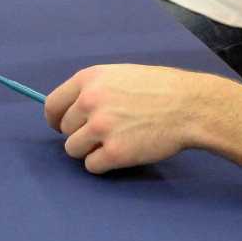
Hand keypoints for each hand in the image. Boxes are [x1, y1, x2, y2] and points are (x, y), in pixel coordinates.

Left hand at [47, 64, 209, 173]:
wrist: (189, 106)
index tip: (60, 126)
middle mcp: (89, 102)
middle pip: (64, 129)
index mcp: (89, 79)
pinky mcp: (115, 153)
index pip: (52, 105)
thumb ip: (93, 89)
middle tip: (105, 132)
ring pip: (74, 149)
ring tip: (114, 141)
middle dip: (80, 133)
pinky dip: (104, 163)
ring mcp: (101, 128)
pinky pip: (92, 166)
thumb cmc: (159, 89)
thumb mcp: (120, 75)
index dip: (55, 119)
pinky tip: (122, 152)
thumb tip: (70, 110)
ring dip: (90, 150)